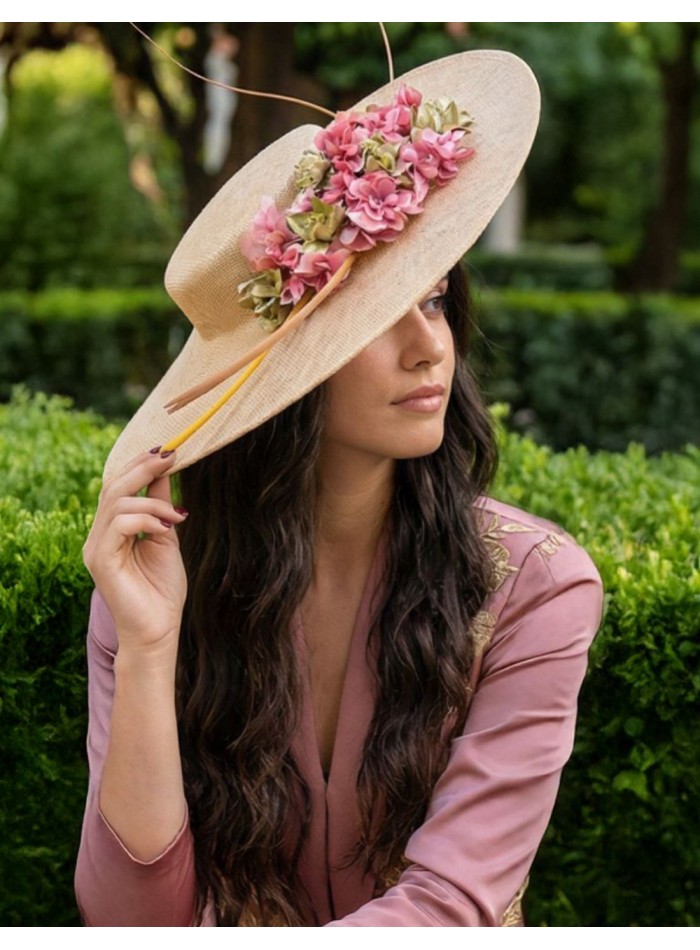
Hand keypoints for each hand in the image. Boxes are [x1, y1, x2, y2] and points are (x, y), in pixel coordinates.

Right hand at [83, 449, 188, 655]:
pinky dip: (147, 519)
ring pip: (117, 502)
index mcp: (111, 530)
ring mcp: (96, 548)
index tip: (169, 451)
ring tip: (177, 517)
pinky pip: (120, 524)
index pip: (118, 486)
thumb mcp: (166, 538)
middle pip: (113, 487)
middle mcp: (98, 536)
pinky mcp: (101, 560)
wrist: (158, 631)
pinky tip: (167, 528)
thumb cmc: (162, 591)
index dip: (140, 465)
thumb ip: (160, 507)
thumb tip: (165, 473)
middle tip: (172, 456)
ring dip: (153, 502)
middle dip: (144, 467)